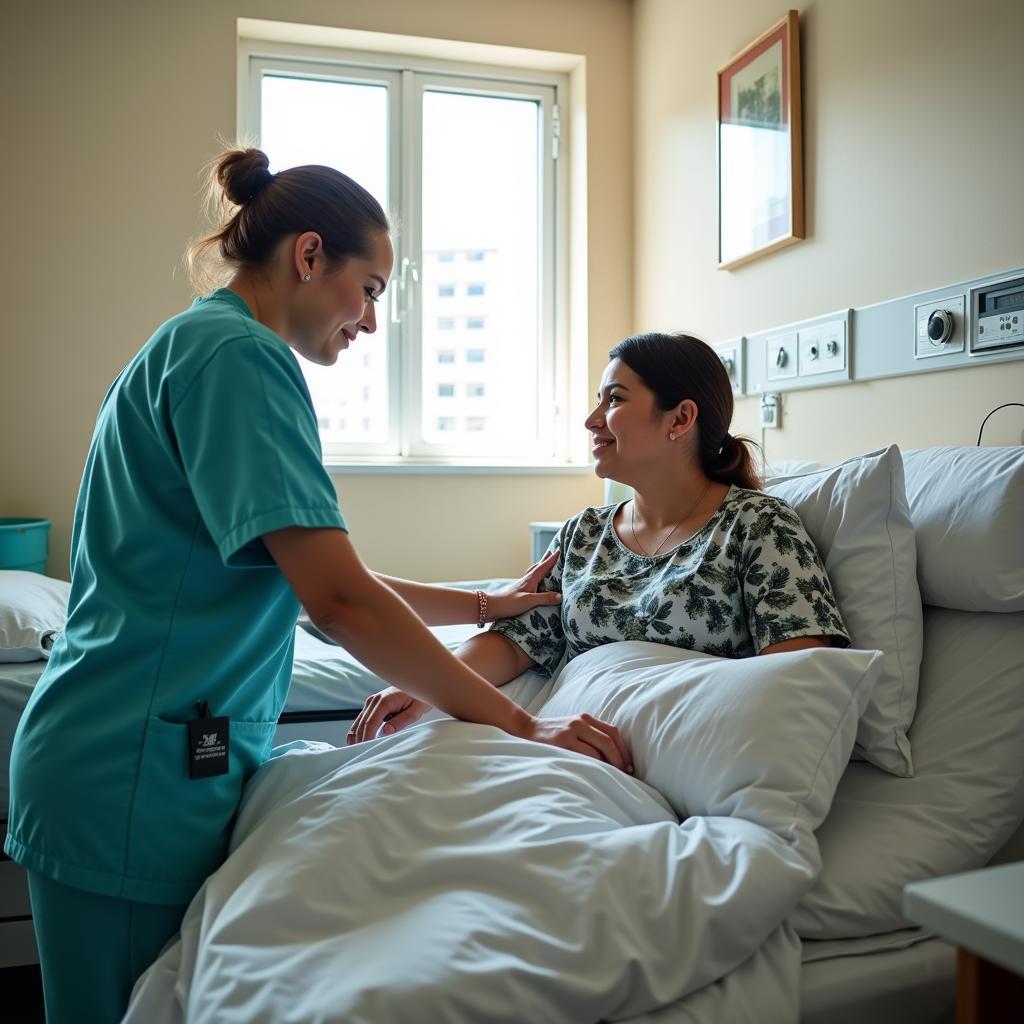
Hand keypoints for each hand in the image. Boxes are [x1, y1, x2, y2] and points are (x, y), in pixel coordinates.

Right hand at [348, 687, 428, 744]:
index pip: (370, 723)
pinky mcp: (371, 705)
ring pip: (358, 722)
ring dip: (356, 736)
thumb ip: (400, 721)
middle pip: (362, 724)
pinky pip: (361, 720)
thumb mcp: (415, 711)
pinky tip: (357, 741)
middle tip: (360, 754)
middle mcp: (374, 700)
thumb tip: (386, 731)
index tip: (366, 749)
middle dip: (360, 739)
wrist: (418, 684)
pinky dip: (358, 731)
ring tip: (356, 751)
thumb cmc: (418, 697)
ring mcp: (371, 702)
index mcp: (385, 700)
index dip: (366, 737)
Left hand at [485, 548, 561, 621]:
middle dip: (545, 560)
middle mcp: (526, 580)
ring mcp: (522, 585)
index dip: (551, 559)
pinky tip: (534, 582)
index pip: (543, 567)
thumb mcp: (528, 601)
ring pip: (533, 572)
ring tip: (544, 564)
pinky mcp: (519, 591)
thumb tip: (560, 596)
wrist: (491, 607)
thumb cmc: (509, 603)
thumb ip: (544, 598)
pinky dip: (535, 577)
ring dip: (540, 567)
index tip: (559, 550)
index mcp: (530, 580)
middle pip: (538, 567)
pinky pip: (530, 580)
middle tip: (551, 552)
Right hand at [518, 713, 632, 773]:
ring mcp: (570, 731)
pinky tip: (596, 775)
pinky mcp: (561, 742)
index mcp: (586, 718)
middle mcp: (580, 722)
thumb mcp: (574, 729)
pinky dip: (594, 766)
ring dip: (609, 765)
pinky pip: (584, 756)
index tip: (629, 766)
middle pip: (609, 740)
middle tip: (625, 774)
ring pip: (598, 749)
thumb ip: (590, 736)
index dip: (624, 750)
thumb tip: (614, 758)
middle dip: (620, 759)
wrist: (526, 729)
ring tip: (613, 778)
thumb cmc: (553, 735)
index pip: (613, 732)